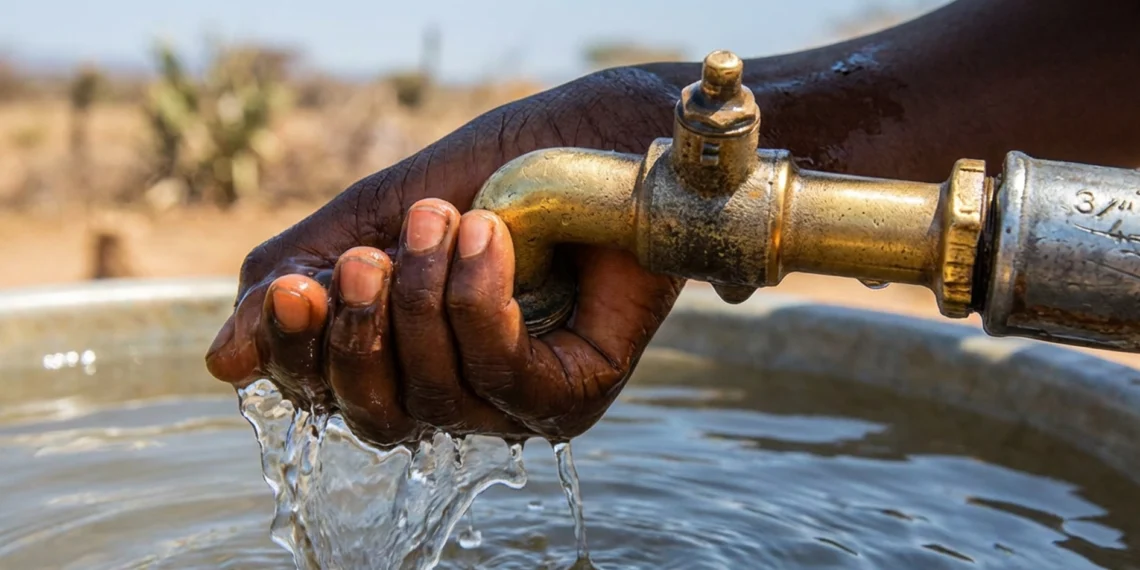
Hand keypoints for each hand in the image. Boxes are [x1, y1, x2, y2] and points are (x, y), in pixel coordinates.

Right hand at [205, 67, 683, 443]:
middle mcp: (450, 393)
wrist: (594, 141)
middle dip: (360, 334)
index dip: (296, 349)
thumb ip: (299, 280)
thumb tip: (223, 363)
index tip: (296, 286)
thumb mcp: (375, 217)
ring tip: (445, 220)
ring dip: (427, 299)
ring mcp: (510, 405)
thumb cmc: (494, 177)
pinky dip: (481, 306)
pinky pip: (504, 382)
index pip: (322, 390)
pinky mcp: (568, 398)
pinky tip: (490, 240)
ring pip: (435, 398)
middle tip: (370, 255)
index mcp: (397, 355)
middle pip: (373, 416)